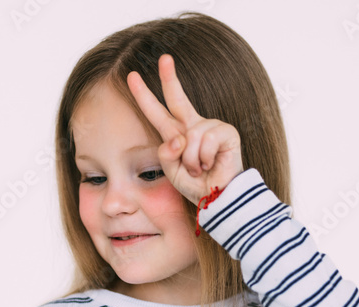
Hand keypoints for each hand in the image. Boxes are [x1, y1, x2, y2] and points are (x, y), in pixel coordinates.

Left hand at [126, 53, 243, 205]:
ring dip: (190, 160)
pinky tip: (211, 164)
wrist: (217, 197)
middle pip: (178, 98)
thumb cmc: (195, 184)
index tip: (132, 76)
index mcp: (177, 133)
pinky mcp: (227, 132)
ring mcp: (211, 126)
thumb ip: (167, 152)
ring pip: (190, 137)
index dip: (145, 95)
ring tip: (199, 169)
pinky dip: (203, 159)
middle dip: (169, 78)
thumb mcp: (171, 169)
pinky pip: (205, 141)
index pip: (158, 112)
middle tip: (164, 58)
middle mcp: (193, 126)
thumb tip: (180, 137)